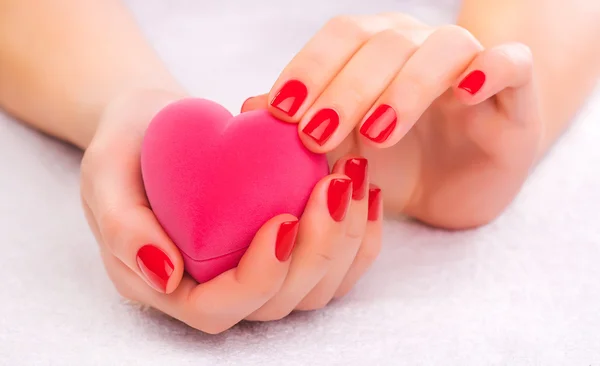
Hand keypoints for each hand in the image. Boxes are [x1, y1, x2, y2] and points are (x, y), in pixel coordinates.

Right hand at [80, 89, 381, 332]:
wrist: (155, 125)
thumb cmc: (127, 148)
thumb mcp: (105, 175)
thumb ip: (122, 227)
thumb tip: (167, 274)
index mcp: (169, 284)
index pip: (219, 307)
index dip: (258, 277)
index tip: (283, 219)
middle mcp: (215, 288)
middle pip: (277, 303)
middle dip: (317, 253)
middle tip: (335, 187)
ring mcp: (254, 271)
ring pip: (313, 289)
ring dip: (345, 242)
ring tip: (354, 181)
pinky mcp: (283, 250)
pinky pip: (331, 263)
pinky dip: (357, 235)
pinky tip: (367, 191)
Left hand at [242, 13, 542, 228]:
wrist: (458, 180)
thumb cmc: (394, 162)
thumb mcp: (343, 153)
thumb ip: (303, 127)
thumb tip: (250, 109)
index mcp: (373, 51)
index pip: (338, 40)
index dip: (309, 69)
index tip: (281, 113)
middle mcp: (418, 45)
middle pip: (382, 44)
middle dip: (345, 89)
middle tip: (316, 135)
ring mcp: (468, 63)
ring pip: (441, 50)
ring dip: (404, 87)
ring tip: (378, 133)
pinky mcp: (513, 89)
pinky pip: (510, 62)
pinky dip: (489, 69)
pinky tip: (465, 93)